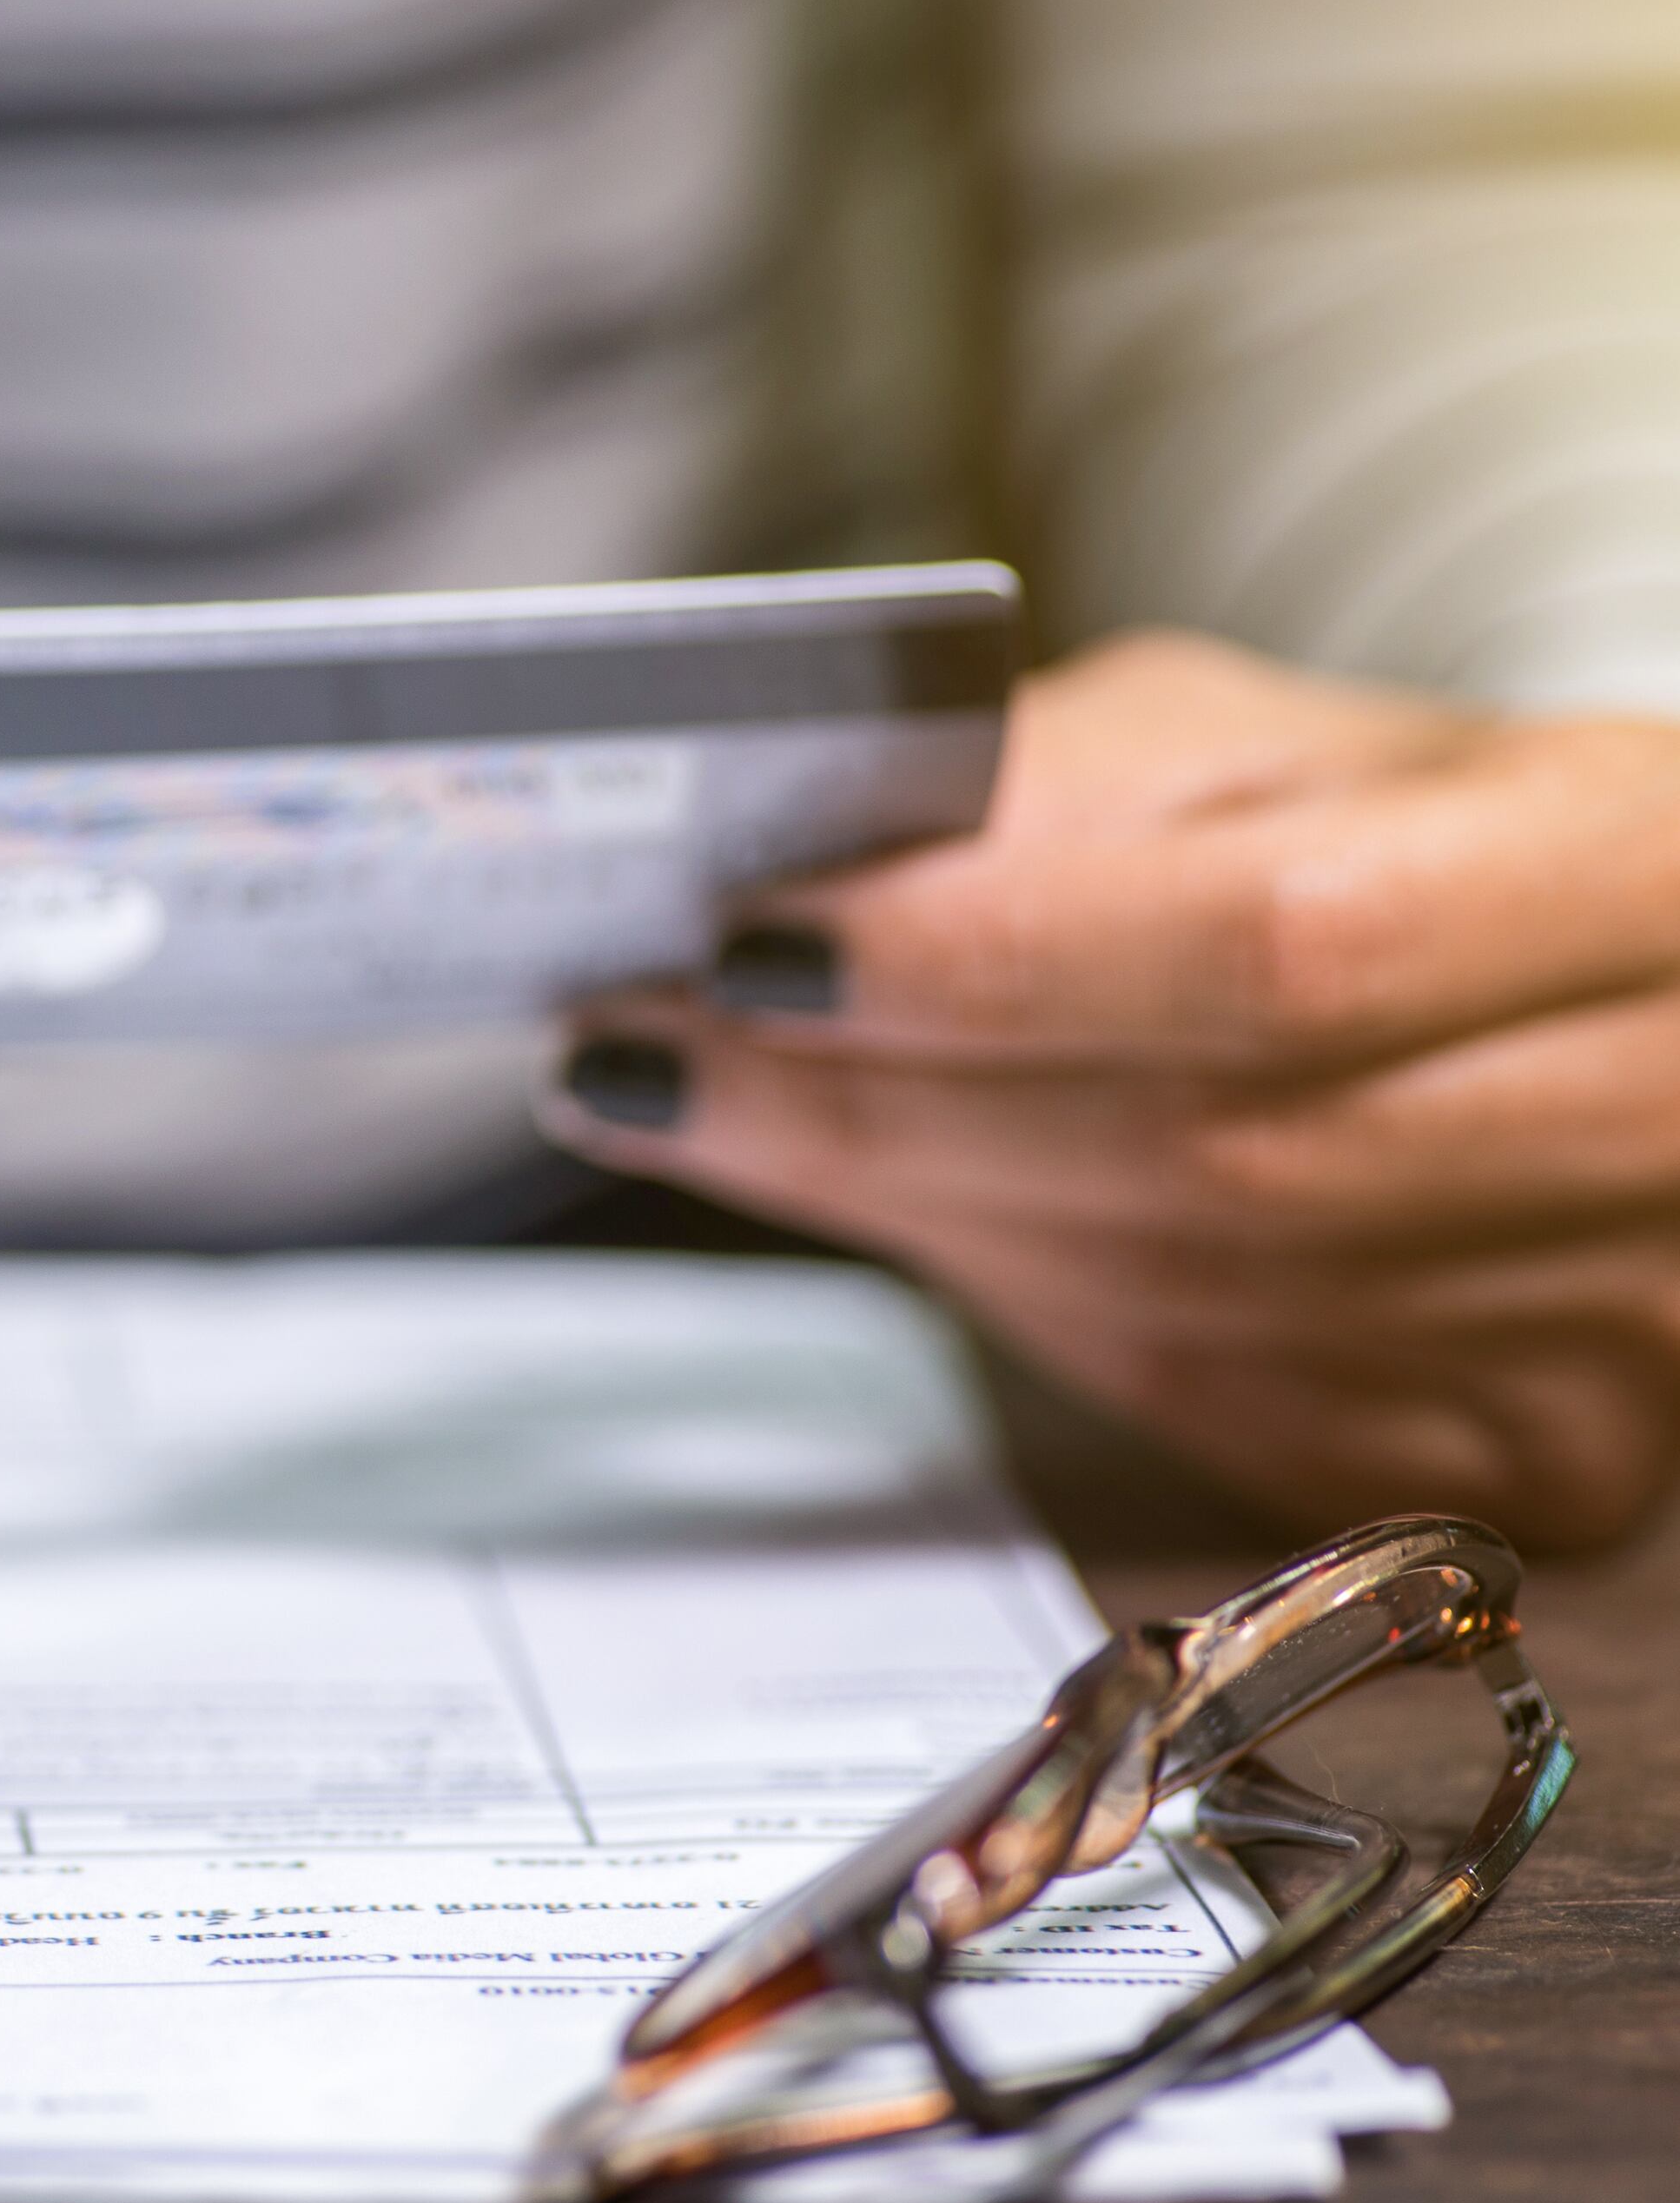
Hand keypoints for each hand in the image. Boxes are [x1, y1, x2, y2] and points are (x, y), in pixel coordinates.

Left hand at [541, 630, 1679, 1552]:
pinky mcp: (1538, 1457)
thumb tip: (778, 880)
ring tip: (692, 1108)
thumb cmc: (1396, 832)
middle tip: (626, 1050)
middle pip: (1205, 1154)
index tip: (742, 945)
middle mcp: (1661, 1111)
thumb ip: (1045, 791)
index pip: (1277, 947)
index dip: (990, 965)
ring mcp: (1619, 1322)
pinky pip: (1210, 1402)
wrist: (1611, 1002)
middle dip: (868, 1107)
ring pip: (1187, 1299)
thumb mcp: (1250, 744)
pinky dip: (1017, 1300)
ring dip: (903, 1209)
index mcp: (1630, 869)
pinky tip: (895, 1209)